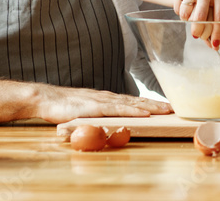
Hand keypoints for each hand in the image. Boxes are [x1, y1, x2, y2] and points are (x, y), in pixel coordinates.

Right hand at [33, 83, 172, 123]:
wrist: (46, 99)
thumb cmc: (64, 107)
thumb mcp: (85, 112)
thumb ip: (98, 115)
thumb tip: (109, 123)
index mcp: (107, 98)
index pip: (133, 101)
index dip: (150, 103)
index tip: (165, 107)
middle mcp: (108, 97)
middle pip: (137, 100)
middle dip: (156, 104)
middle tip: (174, 108)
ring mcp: (102, 100)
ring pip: (132, 103)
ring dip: (150, 106)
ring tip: (166, 110)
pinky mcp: (96, 106)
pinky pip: (118, 108)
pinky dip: (133, 110)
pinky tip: (144, 112)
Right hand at [172, 0, 219, 47]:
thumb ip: (216, 13)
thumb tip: (212, 41)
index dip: (217, 33)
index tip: (216, 45)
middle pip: (199, 18)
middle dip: (197, 31)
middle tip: (197, 35)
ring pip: (186, 15)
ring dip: (187, 20)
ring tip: (190, 14)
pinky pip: (177, 8)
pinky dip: (180, 11)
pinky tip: (184, 4)